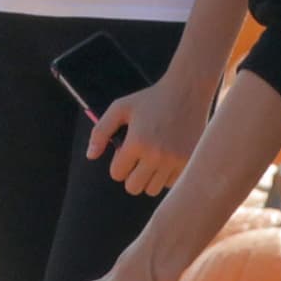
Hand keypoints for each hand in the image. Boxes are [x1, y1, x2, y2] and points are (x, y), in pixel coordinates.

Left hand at [87, 75, 210, 196]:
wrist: (187, 91)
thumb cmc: (150, 99)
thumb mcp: (120, 108)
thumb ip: (100, 131)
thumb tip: (90, 156)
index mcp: (137, 142)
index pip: (117, 173)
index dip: (118, 162)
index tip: (127, 148)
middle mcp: (156, 155)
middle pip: (133, 187)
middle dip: (131, 174)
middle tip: (139, 156)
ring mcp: (175, 160)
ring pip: (152, 189)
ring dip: (149, 177)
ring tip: (153, 157)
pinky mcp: (189, 162)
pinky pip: (172, 184)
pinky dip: (166, 176)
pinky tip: (168, 158)